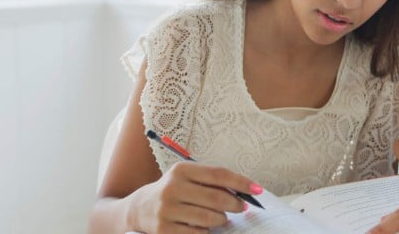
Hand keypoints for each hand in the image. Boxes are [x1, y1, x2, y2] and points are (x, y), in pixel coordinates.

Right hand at [129, 161, 261, 232]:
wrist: (140, 208)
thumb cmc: (174, 190)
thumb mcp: (188, 178)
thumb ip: (212, 181)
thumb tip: (245, 192)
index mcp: (181, 170)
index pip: (218, 174)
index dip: (241, 183)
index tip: (257, 190)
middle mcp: (172, 188)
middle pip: (216, 198)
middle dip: (236, 205)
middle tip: (243, 208)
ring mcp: (167, 210)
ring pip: (209, 218)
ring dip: (222, 220)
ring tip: (222, 218)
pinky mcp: (164, 230)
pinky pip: (198, 233)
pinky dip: (207, 231)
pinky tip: (205, 226)